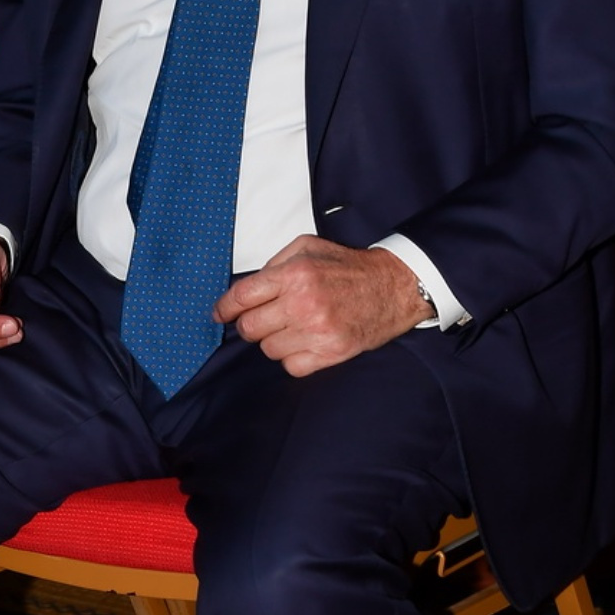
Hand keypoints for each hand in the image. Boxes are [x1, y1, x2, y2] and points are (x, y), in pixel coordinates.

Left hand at [214, 236, 427, 378]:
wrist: (392, 288)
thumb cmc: (349, 268)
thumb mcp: (308, 248)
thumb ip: (274, 264)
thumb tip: (247, 289)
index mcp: (294, 274)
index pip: (242, 296)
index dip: (224, 308)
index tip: (221, 314)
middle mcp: (303, 303)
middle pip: (250, 328)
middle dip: (251, 324)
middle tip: (265, 319)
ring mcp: (317, 331)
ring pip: (268, 350)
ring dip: (274, 340)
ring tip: (294, 327)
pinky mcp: (330, 353)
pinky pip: (290, 366)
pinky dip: (292, 358)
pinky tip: (306, 342)